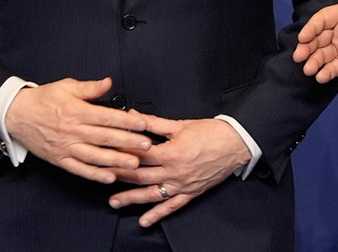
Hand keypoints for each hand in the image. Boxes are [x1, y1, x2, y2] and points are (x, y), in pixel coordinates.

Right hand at [4, 77, 151, 183]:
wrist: (16, 114)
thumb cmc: (43, 99)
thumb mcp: (66, 86)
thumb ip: (89, 87)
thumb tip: (108, 82)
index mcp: (75, 111)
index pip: (105, 117)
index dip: (126, 121)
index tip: (142, 124)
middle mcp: (72, 131)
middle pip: (104, 138)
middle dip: (127, 143)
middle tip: (147, 146)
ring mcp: (65, 147)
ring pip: (95, 156)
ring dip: (116, 161)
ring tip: (134, 164)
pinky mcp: (59, 159)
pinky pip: (79, 169)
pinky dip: (95, 175)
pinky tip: (110, 177)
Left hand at [107, 115, 249, 226]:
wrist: (236, 143)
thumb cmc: (211, 133)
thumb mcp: (179, 125)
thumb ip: (153, 123)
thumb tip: (133, 117)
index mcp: (171, 152)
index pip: (139, 155)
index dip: (121, 153)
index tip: (107, 152)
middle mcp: (175, 172)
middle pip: (141, 176)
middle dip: (119, 178)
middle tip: (102, 178)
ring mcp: (183, 184)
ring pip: (152, 194)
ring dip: (132, 199)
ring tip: (114, 202)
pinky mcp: (191, 193)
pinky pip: (172, 207)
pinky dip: (157, 215)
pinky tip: (144, 221)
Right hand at [292, 1, 337, 82]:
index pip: (322, 20)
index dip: (311, 28)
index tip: (303, 37)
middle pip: (317, 38)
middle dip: (307, 47)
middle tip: (299, 56)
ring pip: (322, 55)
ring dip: (313, 62)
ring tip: (308, 70)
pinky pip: (333, 68)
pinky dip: (326, 73)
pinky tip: (321, 77)